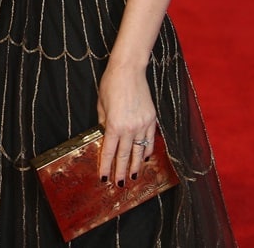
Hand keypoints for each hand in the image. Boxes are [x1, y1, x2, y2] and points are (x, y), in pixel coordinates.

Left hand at [96, 65, 155, 185]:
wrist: (129, 70)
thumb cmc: (111, 84)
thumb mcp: (101, 104)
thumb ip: (103, 122)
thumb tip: (105, 135)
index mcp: (114, 124)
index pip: (109, 150)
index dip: (106, 165)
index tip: (104, 177)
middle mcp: (130, 128)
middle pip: (125, 155)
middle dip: (121, 171)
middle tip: (119, 184)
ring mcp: (143, 124)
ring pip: (139, 151)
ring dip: (135, 166)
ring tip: (132, 177)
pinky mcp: (152, 119)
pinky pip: (150, 140)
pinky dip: (147, 151)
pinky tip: (145, 159)